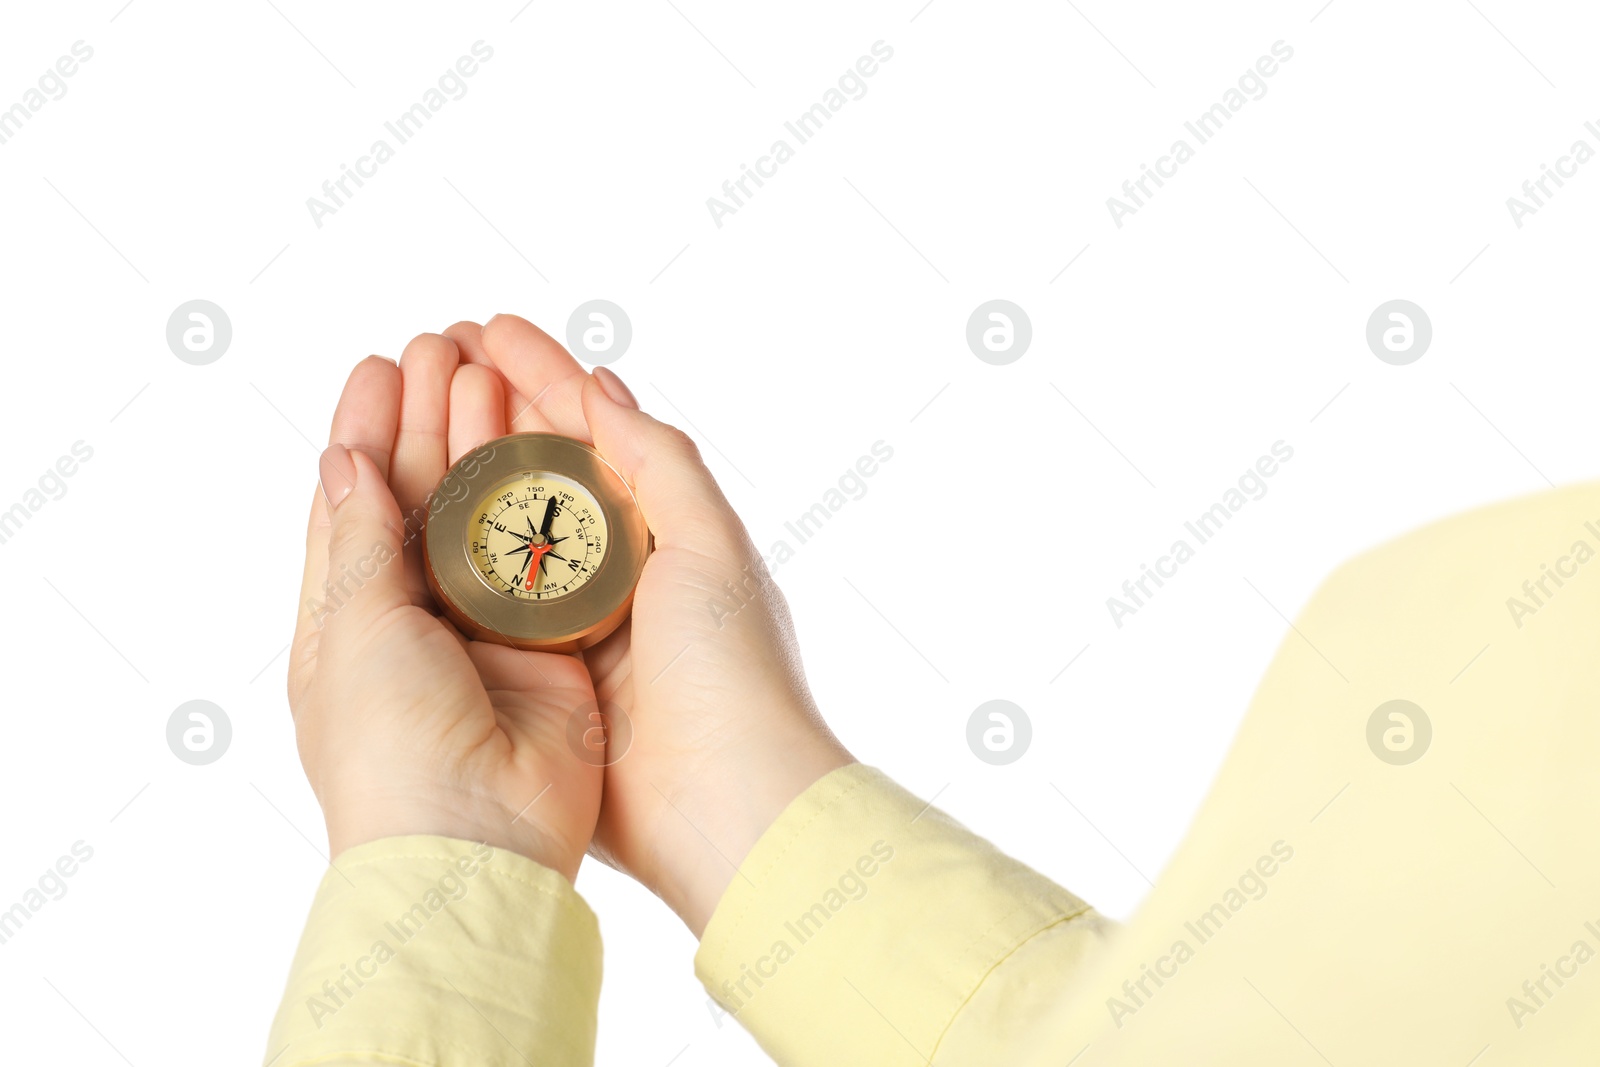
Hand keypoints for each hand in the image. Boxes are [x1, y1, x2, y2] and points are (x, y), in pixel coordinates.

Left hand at [287, 339, 601, 882]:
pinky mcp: (553, 642)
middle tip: (450, 344)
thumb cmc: (388, 746)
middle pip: (426, 495)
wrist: (476, 841)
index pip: (354, 502)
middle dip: (434, 418)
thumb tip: (344, 460)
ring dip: (491, 442)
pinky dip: (550, 499)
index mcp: (349, 617)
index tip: (384, 364)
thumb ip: (358, 540)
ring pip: (490, 513)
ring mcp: (488, 629)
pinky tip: (556, 440)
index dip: (368, 429)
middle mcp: (418, 616)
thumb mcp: (353, 630)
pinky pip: (549, 555)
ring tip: (498, 367)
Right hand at [450, 314, 854, 934]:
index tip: (486, 326)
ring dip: (461, 469)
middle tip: (432, 351)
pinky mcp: (539, 682)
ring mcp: (575, 627)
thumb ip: (658, 459)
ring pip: (504, 531)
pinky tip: (405, 515)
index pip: (595, 432)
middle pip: (541, 472)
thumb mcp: (710, 544)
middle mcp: (621, 573)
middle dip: (492, 409)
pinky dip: (449, 556)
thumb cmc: (733, 671)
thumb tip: (599, 383)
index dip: (543, 375)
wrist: (727, 810)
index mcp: (670, 533)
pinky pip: (482, 604)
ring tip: (409, 406)